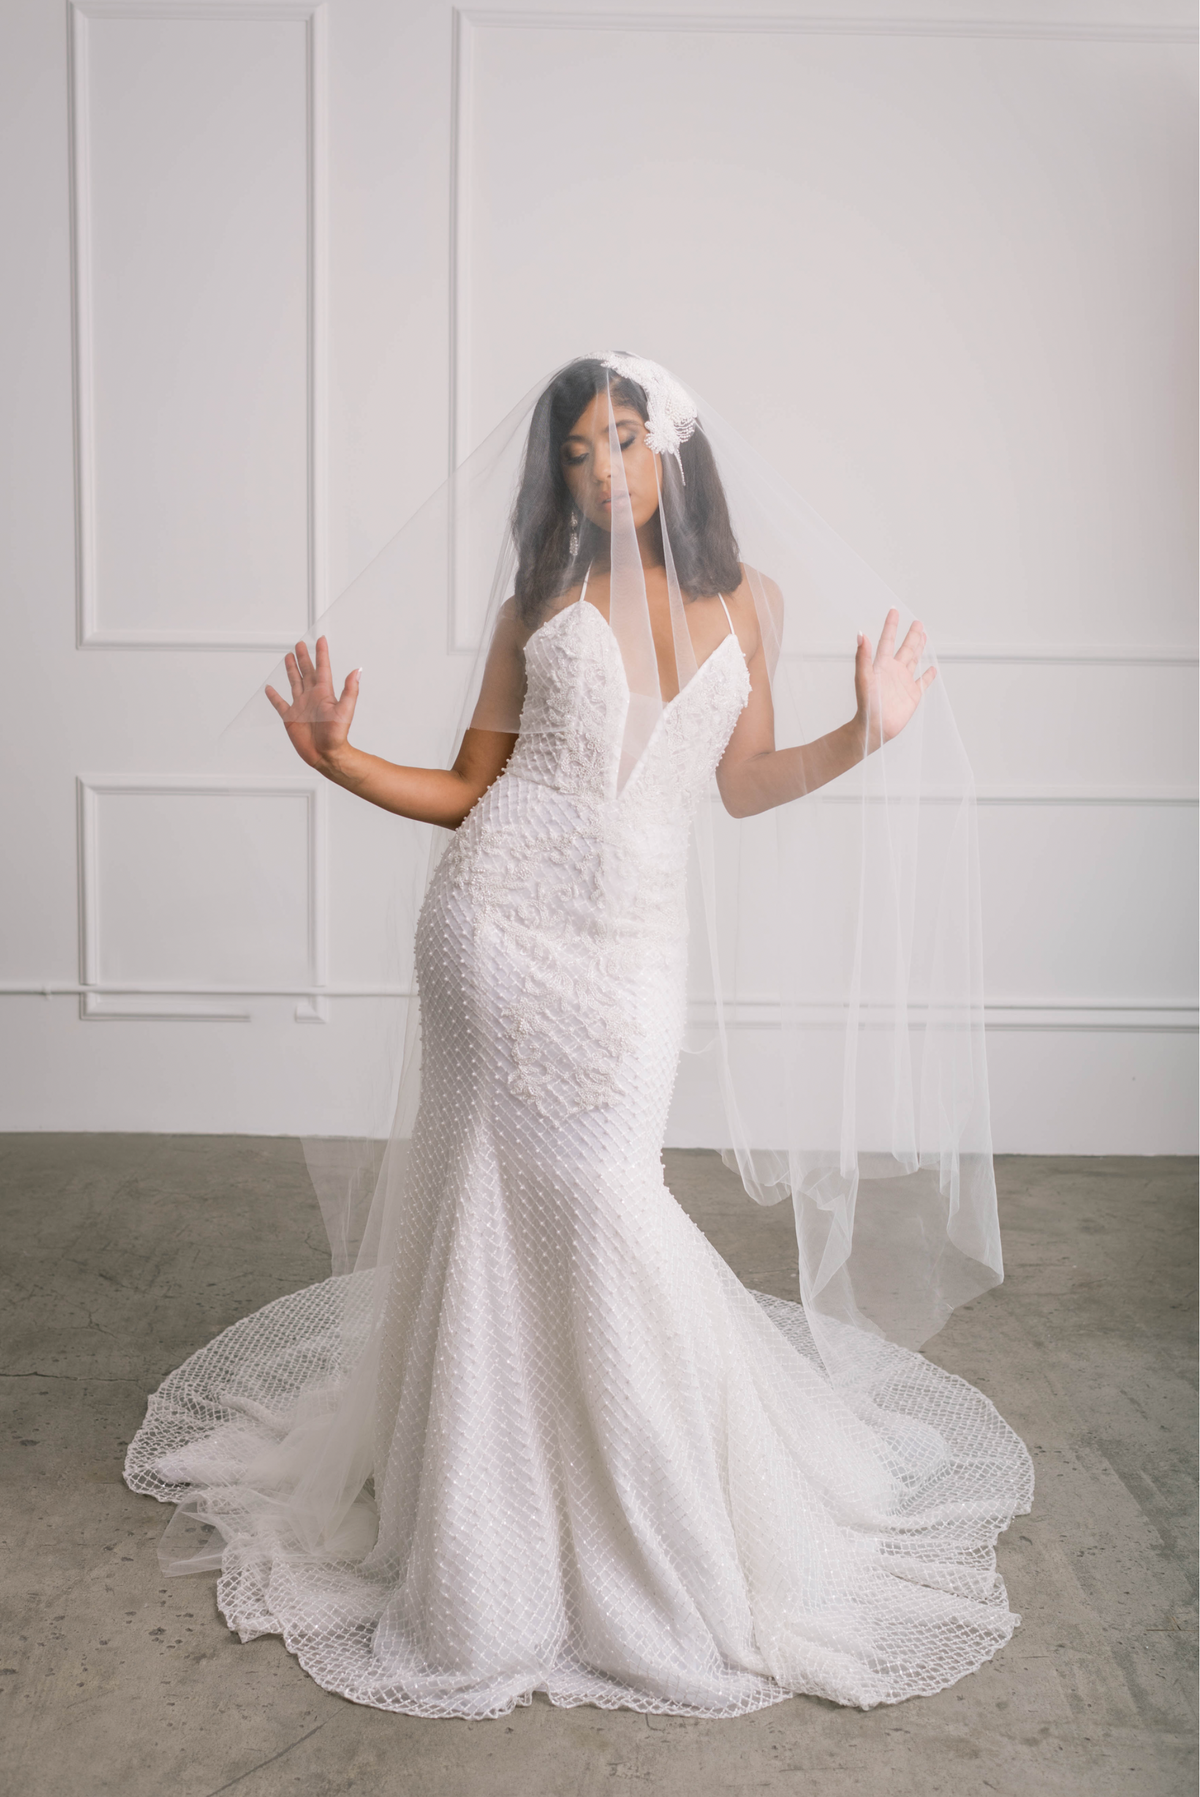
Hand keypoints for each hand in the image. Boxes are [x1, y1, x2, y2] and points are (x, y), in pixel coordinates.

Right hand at [265, 637, 360, 770]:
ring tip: (288, 657)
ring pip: (294, 682)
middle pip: (306, 671)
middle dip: (303, 657)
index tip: (321, 639)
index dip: (321, 653)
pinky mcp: (290, 717)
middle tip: (300, 644)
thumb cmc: (337, 736)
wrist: (326, 755)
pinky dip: (274, 696)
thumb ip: (350, 690)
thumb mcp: (345, 710)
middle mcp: (312, 696)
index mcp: (324, 693)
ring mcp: (300, 706)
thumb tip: (357, 671)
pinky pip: (280, 703)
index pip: (322, 668)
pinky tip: (270, 688)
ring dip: (291, 670)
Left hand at [854, 609, 936, 749]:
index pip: (887, 640)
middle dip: (911, 635)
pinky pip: (923, 682)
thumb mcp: (864, 677)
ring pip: (914, 660)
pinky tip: (933, 668)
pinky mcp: (913, 695)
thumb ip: (862, 656)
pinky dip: (928, 675)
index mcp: (882, 665)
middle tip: (918, 622)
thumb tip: (861, 634)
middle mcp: (894, 671)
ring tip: (924, 636)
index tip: (894, 610)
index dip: (891, 626)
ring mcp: (904, 682)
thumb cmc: (867, 704)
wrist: (874, 728)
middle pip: (905, 648)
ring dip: (919, 649)